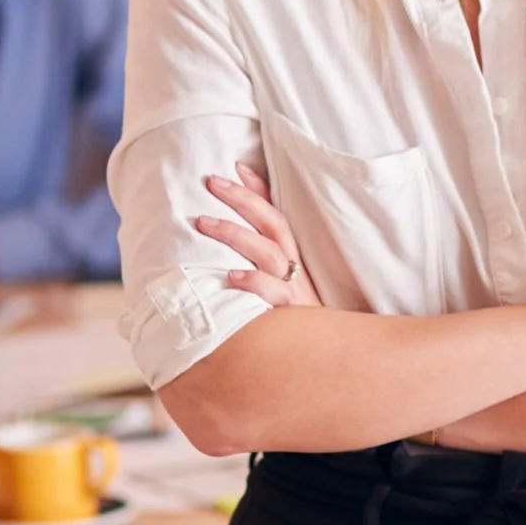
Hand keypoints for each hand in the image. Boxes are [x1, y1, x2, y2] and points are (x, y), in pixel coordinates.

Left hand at [194, 163, 320, 308]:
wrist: (322, 358)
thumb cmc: (290, 322)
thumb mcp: (278, 289)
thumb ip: (256, 265)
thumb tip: (220, 249)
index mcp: (293, 258)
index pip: (278, 214)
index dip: (260, 189)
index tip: (236, 166)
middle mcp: (295, 268)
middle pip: (273, 223)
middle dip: (243, 199)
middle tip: (211, 181)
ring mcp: (296, 289)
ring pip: (268, 252)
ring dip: (235, 233)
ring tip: (202, 222)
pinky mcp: (292, 314)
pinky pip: (274, 293)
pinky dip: (254, 282)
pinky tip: (230, 276)